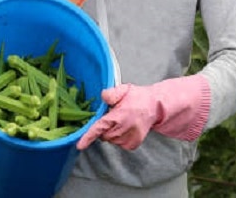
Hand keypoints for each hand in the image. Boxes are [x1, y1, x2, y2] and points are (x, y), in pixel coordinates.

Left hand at [76, 74, 209, 150]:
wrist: (155, 106)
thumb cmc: (137, 97)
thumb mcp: (124, 89)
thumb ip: (111, 93)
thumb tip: (103, 96)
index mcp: (119, 115)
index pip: (100, 127)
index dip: (88, 136)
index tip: (80, 145)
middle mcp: (124, 128)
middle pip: (104, 135)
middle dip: (104, 128)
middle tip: (113, 116)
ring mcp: (129, 138)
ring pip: (111, 140)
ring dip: (112, 133)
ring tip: (122, 121)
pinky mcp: (133, 144)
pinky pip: (119, 144)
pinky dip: (119, 138)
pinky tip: (126, 128)